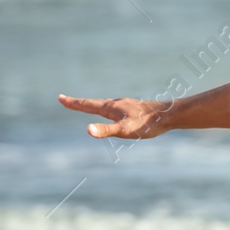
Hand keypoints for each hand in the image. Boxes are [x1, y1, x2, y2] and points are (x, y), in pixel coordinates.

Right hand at [57, 94, 175, 138]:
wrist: (169, 115)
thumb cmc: (147, 124)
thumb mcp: (124, 130)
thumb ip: (105, 131)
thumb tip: (87, 130)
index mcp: (111, 108)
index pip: (87, 105)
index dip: (73, 103)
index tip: (60, 98)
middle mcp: (117, 104)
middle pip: (93, 103)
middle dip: (79, 103)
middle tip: (66, 101)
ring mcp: (126, 105)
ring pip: (105, 104)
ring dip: (93, 104)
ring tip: (86, 105)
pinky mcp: (135, 109)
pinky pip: (116, 108)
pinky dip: (107, 108)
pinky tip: (114, 111)